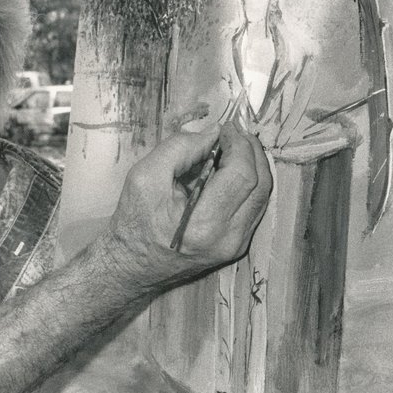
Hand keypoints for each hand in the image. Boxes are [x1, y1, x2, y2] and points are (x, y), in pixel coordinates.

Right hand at [103, 123, 270, 290]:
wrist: (130, 265)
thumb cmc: (134, 221)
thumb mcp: (145, 175)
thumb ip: (180, 148)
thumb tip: (213, 133)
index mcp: (203, 223)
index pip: (242, 175)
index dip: (239, 145)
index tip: (226, 128)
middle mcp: (227, 238)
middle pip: (260, 184)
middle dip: (251, 152)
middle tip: (234, 134)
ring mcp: (235, 246)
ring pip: (262, 196)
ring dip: (253, 167)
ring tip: (233, 149)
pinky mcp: (236, 247)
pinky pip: (254, 208)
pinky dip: (248, 184)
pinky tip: (231, 171)